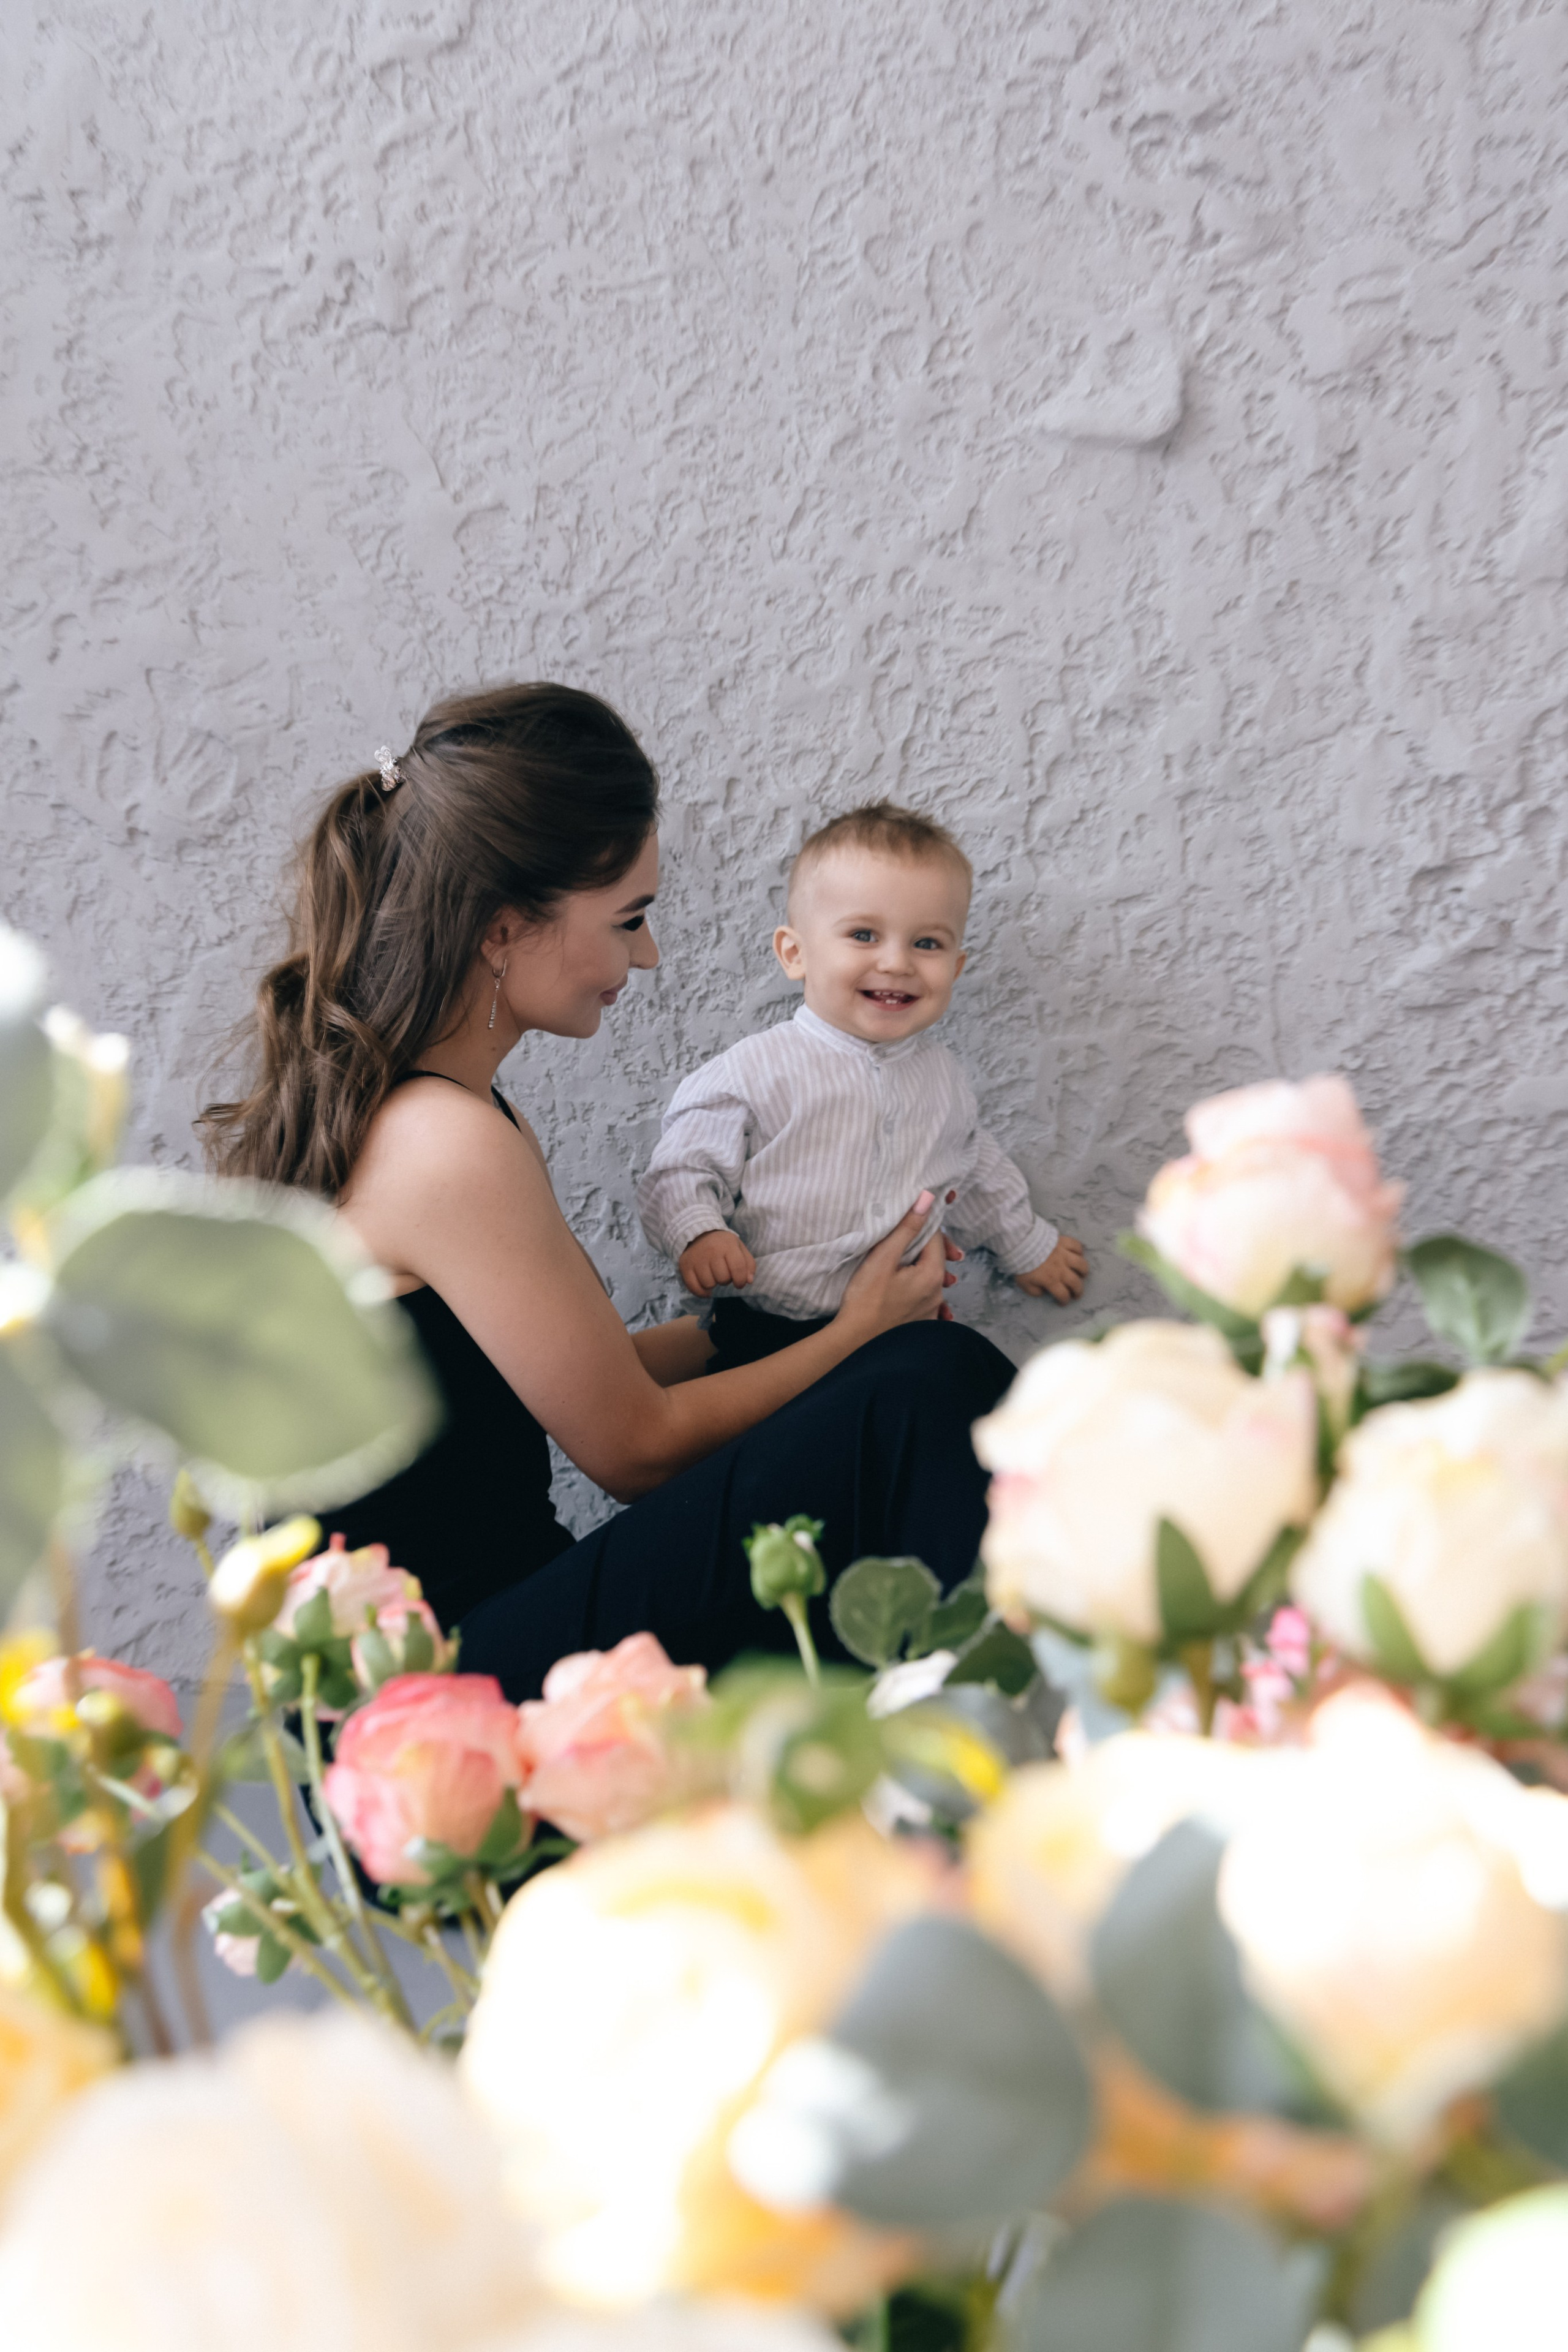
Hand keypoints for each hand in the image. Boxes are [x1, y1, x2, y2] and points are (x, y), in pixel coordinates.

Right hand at [678, 1230, 756, 1297]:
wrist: (699, 1233)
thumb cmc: (723, 1244)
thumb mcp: (739, 1248)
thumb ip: (748, 1264)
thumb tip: (748, 1281)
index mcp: (728, 1245)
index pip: (738, 1268)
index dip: (741, 1280)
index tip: (739, 1283)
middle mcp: (711, 1251)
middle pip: (723, 1279)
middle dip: (726, 1280)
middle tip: (723, 1272)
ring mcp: (696, 1259)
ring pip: (709, 1284)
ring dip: (713, 1284)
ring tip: (713, 1275)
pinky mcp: (685, 1266)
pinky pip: (694, 1287)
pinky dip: (702, 1292)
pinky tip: (706, 1289)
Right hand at [838, 1191, 961, 1339]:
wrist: (855, 1342)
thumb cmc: (865, 1300)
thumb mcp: (882, 1258)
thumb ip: (906, 1229)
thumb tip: (928, 1200)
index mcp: (932, 1274)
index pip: (936, 1239)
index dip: (923, 1225)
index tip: (909, 1220)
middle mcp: (938, 1294)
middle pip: (936, 1260)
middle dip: (926, 1247)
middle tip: (912, 1239)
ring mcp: (932, 1313)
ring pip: (933, 1281)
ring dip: (925, 1270)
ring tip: (911, 1265)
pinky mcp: (922, 1326)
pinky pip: (929, 1304)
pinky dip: (923, 1294)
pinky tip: (915, 1295)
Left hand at [1015, 1234, 1087, 1302]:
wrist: (1021, 1243)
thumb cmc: (1021, 1264)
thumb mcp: (1024, 1283)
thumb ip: (1034, 1291)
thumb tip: (1043, 1292)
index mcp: (1051, 1280)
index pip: (1063, 1294)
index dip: (1064, 1301)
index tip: (1063, 1302)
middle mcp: (1061, 1269)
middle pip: (1076, 1283)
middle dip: (1078, 1291)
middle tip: (1076, 1293)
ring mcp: (1064, 1255)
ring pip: (1081, 1264)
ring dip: (1083, 1271)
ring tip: (1081, 1274)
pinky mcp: (1064, 1242)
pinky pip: (1077, 1246)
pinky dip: (1079, 1250)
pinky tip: (1077, 1254)